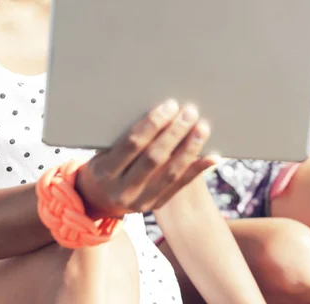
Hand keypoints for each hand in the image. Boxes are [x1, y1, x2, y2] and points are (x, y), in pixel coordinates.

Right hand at [75, 100, 212, 217]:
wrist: (97, 200)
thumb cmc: (102, 163)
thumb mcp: (103, 150)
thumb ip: (125, 135)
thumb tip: (159, 110)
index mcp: (105, 171)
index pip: (133, 144)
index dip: (153, 124)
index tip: (169, 105)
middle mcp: (123, 190)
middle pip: (154, 158)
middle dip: (175, 132)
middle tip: (189, 111)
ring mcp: (141, 201)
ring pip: (170, 173)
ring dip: (189, 148)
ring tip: (202, 127)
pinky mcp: (156, 204)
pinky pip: (180, 186)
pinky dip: (198, 169)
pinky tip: (213, 156)